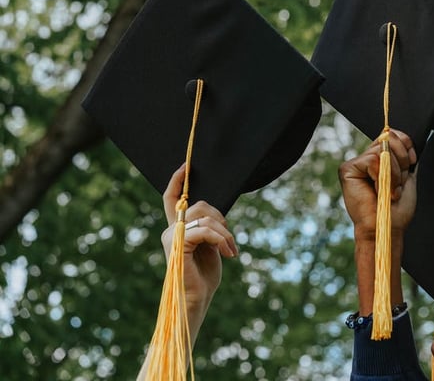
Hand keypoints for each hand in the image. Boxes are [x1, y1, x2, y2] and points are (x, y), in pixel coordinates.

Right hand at [161, 165, 237, 326]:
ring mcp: (172, 237)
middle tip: (230, 240)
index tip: (186, 166)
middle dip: (222, 219)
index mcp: (178, 229)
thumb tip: (214, 215)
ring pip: (205, 217)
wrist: (197, 299)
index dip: (177, 181)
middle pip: (200, 206)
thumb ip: (209, 227)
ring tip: (231, 250)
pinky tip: (229, 253)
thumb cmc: (205, 276)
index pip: (172, 199)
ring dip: (225, 233)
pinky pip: (204, 230)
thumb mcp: (211, 245)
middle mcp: (171, 230)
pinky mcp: (177, 244)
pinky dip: (221, 239)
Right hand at [338, 129, 417, 240]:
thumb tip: (402, 138)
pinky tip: (380, 192)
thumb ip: (403, 157)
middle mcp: (366, 159)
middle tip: (399, 183)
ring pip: (383, 150)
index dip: (406, 145)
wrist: (387, 227)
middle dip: (402, 161)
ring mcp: (356, 163)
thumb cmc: (395, 209)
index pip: (392, 135)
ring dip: (394, 173)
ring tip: (391, 191)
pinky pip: (373, 160)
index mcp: (380, 160)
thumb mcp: (405, 177)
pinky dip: (383, 177)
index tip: (412, 162)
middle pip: (389, 137)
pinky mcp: (348, 169)